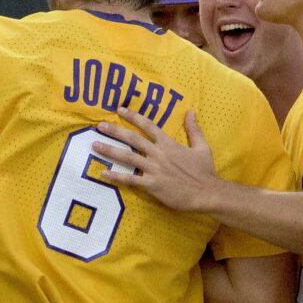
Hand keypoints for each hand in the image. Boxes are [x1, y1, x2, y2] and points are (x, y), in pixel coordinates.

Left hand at [94, 108, 221, 212]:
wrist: (207, 193)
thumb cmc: (205, 171)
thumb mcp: (202, 147)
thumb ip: (193, 129)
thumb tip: (191, 111)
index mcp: (169, 144)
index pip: (148, 125)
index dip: (133, 116)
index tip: (120, 110)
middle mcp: (158, 154)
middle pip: (133, 139)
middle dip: (115, 131)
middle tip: (99, 126)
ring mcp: (154, 169)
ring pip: (128, 157)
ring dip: (110, 150)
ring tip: (95, 145)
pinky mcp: (152, 185)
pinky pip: (130, 180)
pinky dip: (116, 176)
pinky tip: (103, 173)